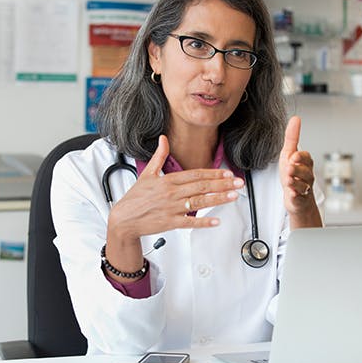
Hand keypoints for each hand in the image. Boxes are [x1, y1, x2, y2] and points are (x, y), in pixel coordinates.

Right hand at [105, 135, 244, 276]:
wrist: (123, 219)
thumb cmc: (135, 198)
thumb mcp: (147, 173)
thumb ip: (159, 156)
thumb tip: (163, 139)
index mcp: (168, 181)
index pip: (195, 175)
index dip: (213, 173)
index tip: (227, 173)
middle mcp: (171, 193)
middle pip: (201, 187)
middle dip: (222, 184)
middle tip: (238, 182)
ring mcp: (171, 208)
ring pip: (199, 202)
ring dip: (218, 199)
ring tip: (233, 196)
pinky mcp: (170, 223)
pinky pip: (189, 222)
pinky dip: (203, 222)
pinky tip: (215, 221)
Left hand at [278, 116, 321, 227]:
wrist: (295, 196)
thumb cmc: (292, 173)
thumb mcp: (289, 153)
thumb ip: (292, 137)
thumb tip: (296, 119)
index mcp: (305, 163)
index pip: (306, 158)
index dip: (300, 157)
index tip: (293, 156)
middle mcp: (307, 175)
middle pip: (305, 172)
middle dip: (297, 170)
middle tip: (289, 168)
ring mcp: (304, 188)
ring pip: (303, 185)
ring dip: (295, 182)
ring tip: (288, 180)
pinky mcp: (299, 199)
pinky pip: (299, 197)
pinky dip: (295, 195)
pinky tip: (291, 193)